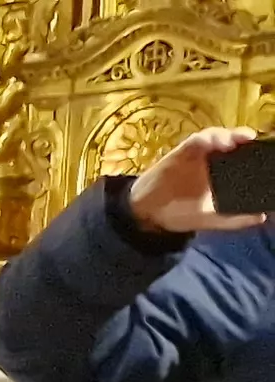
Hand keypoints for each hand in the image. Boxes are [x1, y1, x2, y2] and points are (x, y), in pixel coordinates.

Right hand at [132, 126, 267, 237]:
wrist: (147, 216)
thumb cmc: (178, 214)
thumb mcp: (211, 219)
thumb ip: (235, 218)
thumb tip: (261, 217)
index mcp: (219, 173)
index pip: (239, 155)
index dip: (251, 150)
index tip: (262, 150)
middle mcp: (209, 161)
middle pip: (229, 141)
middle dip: (241, 137)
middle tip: (250, 139)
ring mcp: (194, 156)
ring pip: (214, 137)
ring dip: (226, 135)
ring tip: (235, 140)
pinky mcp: (179, 153)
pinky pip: (195, 141)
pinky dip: (206, 138)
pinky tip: (214, 142)